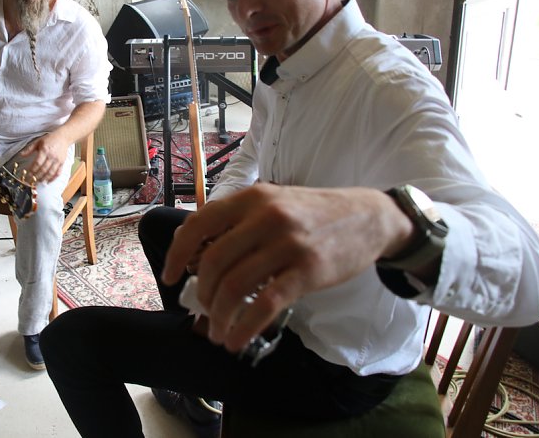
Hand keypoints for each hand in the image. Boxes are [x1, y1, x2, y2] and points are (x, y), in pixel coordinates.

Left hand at [18, 133, 69, 183]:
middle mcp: (51, 156)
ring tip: (39, 182)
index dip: (32, 170)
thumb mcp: (38, 142)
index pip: (37, 163)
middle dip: (37, 176)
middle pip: (43, 169)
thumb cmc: (50, 139)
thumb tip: (21, 155)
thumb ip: (29, 149)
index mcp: (44, 150)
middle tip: (32, 180)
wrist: (63, 137)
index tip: (28, 174)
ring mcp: (57, 160)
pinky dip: (53, 178)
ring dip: (44, 178)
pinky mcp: (62, 163)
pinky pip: (58, 172)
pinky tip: (48, 181)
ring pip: (50, 172)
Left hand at [161, 183, 412, 352]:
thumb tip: (195, 253)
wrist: (369, 217)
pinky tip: (236, 341)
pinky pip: (265, 305)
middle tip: (202, 310)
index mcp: (251, 198)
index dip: (177, 254)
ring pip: (236, 286)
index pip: (199, 224)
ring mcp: (288, 244)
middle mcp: (266, 217)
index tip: (169, 277)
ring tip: (217, 332)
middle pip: (214, 262)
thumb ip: (237, 220)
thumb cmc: (312, 213)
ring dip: (218, 316)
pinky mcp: (308, 271)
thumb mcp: (272, 202)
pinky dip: (244, 328)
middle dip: (202, 294)